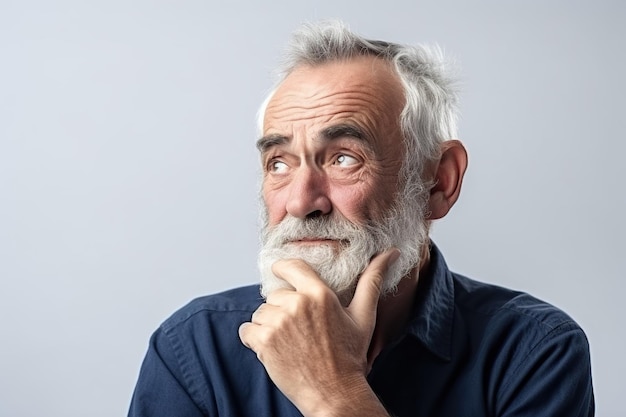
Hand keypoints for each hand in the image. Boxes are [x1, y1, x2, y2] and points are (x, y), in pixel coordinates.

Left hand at [238, 249, 399, 416]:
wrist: (334, 393)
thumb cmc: (349, 355)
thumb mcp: (364, 316)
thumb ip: (372, 281)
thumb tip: (391, 253)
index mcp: (319, 294)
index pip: (290, 266)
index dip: (282, 269)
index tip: (281, 273)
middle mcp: (296, 304)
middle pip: (275, 295)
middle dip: (282, 309)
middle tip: (299, 329)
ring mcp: (278, 323)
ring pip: (260, 313)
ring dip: (268, 325)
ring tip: (289, 341)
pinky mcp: (263, 342)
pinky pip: (247, 330)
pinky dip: (254, 339)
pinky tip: (273, 349)